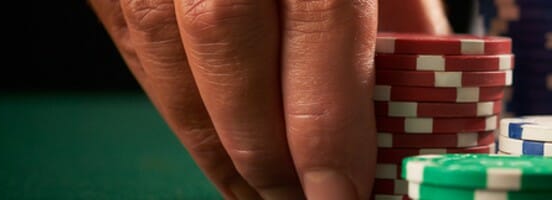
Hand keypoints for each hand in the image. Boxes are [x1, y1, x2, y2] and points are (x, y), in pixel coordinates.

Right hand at [87, 0, 448, 198]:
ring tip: (256, 193)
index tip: (340, 194)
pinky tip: (212, 144)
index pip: (317, 21)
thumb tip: (420, 110)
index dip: (326, 122)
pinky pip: (131, 44)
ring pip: (163, 51)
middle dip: (263, 146)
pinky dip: (173, 105)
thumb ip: (403, 16)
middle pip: (228, 41)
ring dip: (210, 142)